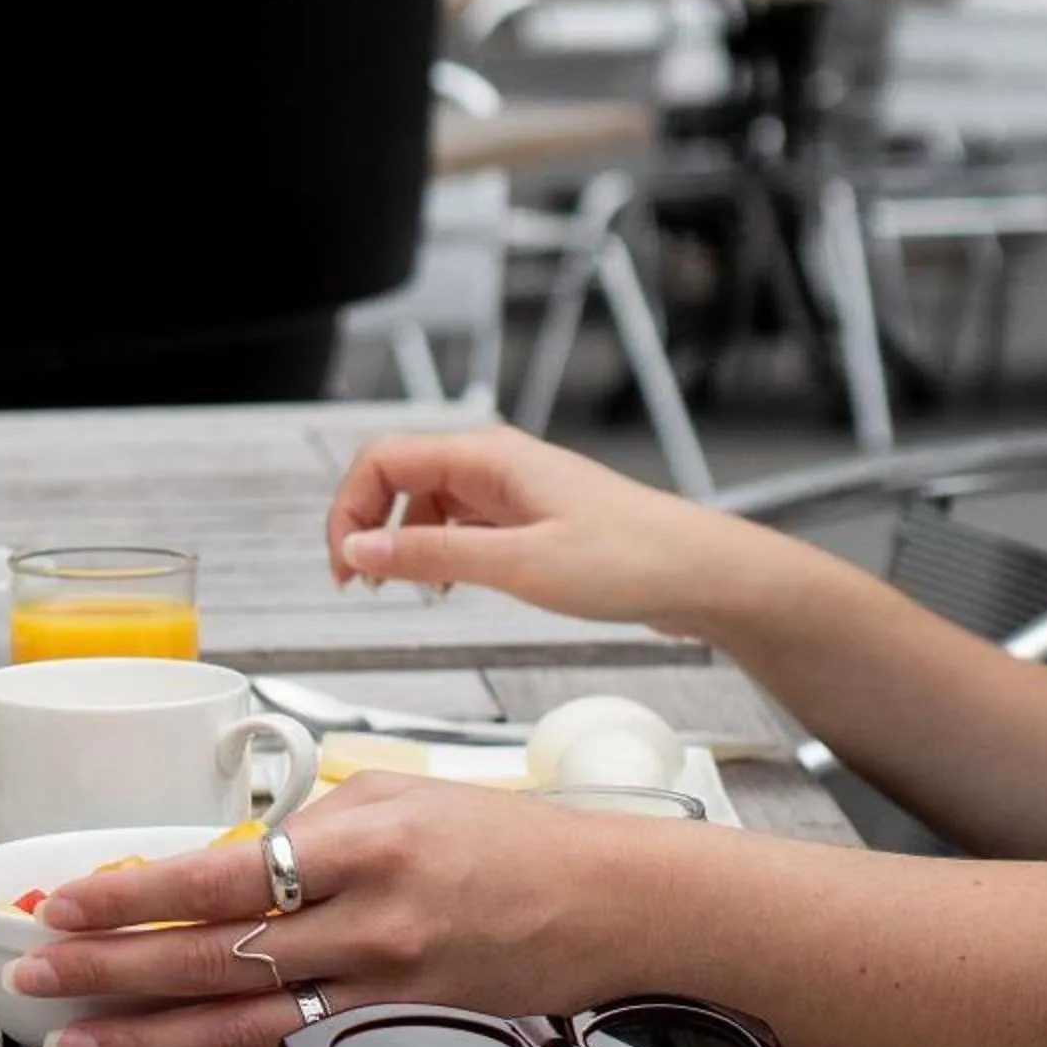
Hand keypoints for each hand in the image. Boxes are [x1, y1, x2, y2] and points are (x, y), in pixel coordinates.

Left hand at [9, 773, 649, 1046]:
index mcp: (361, 841)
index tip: (64, 900)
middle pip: (213, 955)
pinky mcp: (395, 1034)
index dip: (133, 893)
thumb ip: (304, 827)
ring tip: (70, 1038)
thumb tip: (216, 857)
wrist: (609, 902)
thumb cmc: (502, 837)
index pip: (221, 871)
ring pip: (237, 1024)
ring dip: (144, 1035)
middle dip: (111, 967)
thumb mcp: (397, 795)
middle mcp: (367, 920)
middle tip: (36, 972)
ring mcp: (382, 988)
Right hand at [326, 427, 762, 638]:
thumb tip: (363, 548)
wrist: (700, 575)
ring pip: (425, 504)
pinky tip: (442, 586)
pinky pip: (458, 526)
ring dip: (400, 542)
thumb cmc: (631, 559)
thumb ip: (433, 554)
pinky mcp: (527, 521)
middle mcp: (494, 465)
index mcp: (487, 457)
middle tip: (357, 582)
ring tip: (399, 589)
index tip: (346, 564)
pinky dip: (435, 553)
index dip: (350, 508)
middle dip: (366, 525)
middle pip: (397, 478)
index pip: (383, 459)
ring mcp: (511, 492)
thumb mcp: (519, 563)